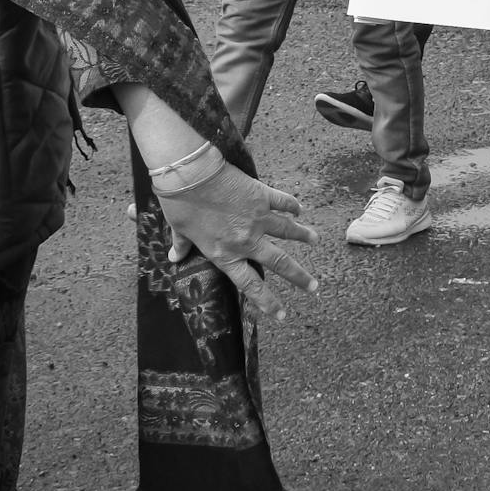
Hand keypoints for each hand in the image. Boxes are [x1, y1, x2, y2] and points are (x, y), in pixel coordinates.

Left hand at [153, 159, 320, 320]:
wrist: (190, 175)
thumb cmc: (180, 203)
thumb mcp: (179, 230)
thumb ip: (182, 245)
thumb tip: (174, 257)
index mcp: (224, 254)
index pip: (250, 285)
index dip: (268, 302)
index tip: (281, 315)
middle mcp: (246, 241)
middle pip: (279, 263)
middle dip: (299, 277)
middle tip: (314, 286)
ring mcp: (257, 218)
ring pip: (287, 232)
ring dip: (303, 236)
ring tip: (315, 240)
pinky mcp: (261, 196)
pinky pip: (283, 202)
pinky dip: (292, 206)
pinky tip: (299, 209)